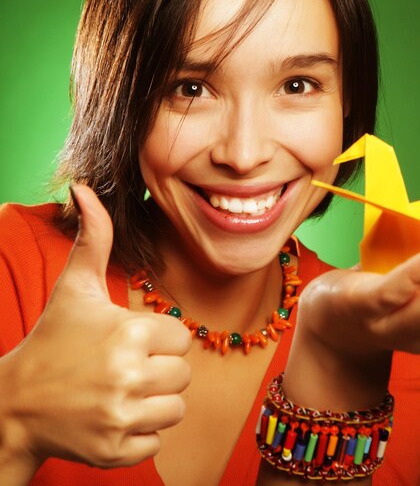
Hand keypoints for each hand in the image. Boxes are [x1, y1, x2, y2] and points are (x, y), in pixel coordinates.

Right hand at [0, 185, 190, 477]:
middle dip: (159, 370)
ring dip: (153, 402)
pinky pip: (157, 441)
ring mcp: (121, 417)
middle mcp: (128, 375)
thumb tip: (85, 187)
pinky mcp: (116, 451)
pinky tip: (112, 417)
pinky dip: (140, 433)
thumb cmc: (54, 338)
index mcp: (128, 332)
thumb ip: (94, 238)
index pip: (181, 338)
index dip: (158, 339)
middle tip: (123, 367)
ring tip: (119, 391)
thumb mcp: (75, 286)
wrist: (16, 404)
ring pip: (176, 408)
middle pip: (183, 374)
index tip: (129, 341)